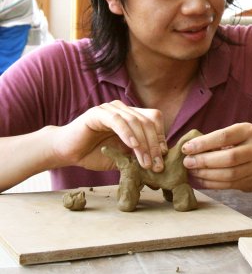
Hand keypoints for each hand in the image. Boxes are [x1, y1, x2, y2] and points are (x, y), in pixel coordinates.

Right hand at [50, 100, 167, 171]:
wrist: (66, 152)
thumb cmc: (93, 154)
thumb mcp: (122, 156)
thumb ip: (138, 155)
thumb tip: (159, 162)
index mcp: (131, 116)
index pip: (154, 120)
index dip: (160, 138)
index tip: (162, 158)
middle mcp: (123, 109)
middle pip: (148, 121)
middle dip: (154, 144)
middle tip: (156, 164)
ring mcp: (111, 109)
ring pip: (136, 122)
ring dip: (143, 144)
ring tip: (145, 162)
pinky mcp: (98, 113)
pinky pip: (118, 121)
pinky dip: (128, 134)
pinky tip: (133, 147)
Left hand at [181, 123, 251, 191]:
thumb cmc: (244, 143)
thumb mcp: (236, 134)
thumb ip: (216, 139)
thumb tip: (189, 149)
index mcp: (249, 131)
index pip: (224, 136)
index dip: (204, 143)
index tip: (187, 148)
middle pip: (229, 158)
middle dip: (204, 161)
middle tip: (187, 162)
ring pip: (229, 174)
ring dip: (206, 174)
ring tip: (192, 171)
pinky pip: (229, 185)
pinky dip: (211, 183)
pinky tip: (200, 179)